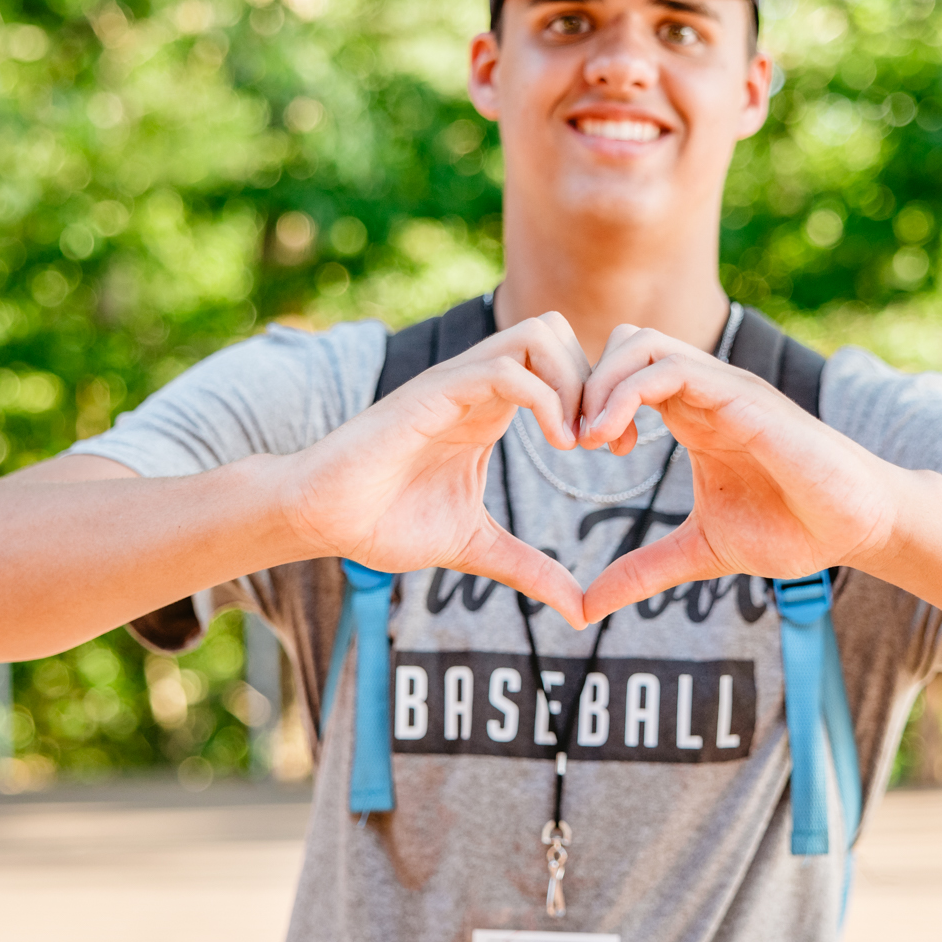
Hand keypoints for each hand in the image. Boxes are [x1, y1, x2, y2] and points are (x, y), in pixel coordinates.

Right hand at [282, 314, 590, 627]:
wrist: (323, 519)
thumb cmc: (385, 523)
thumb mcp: (476, 549)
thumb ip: (529, 569)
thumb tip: (578, 611)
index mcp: (492, 409)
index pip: (564, 363)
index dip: (603, 398)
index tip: (619, 452)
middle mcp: (478, 385)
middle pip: (558, 330)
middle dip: (598, 380)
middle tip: (607, 444)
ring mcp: (457, 383)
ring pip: (538, 333)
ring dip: (575, 381)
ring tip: (579, 443)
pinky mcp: (433, 392)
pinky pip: (503, 367)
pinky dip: (546, 398)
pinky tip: (558, 445)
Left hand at [575, 326, 899, 620]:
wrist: (855, 527)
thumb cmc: (792, 530)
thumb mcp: (699, 551)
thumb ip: (643, 570)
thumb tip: (587, 608)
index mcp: (693, 414)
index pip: (623, 371)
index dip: (588, 403)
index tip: (577, 452)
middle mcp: (704, 391)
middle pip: (624, 342)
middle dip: (584, 385)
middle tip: (574, 443)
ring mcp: (723, 388)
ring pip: (640, 342)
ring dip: (601, 385)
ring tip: (589, 441)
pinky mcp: (742, 397)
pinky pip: (672, 368)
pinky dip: (627, 394)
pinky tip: (615, 443)